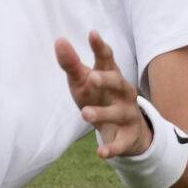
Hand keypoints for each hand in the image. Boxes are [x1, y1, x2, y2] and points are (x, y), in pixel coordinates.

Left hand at [54, 31, 152, 158]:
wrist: (126, 130)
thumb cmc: (100, 97)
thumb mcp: (84, 82)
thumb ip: (72, 64)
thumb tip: (59, 40)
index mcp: (111, 75)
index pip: (107, 58)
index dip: (100, 47)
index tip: (92, 34)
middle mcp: (124, 93)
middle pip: (119, 82)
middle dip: (107, 80)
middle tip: (92, 78)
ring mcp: (128, 114)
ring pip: (118, 113)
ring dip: (103, 113)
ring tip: (84, 114)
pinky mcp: (128, 137)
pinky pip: (121, 143)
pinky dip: (112, 148)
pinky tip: (100, 153)